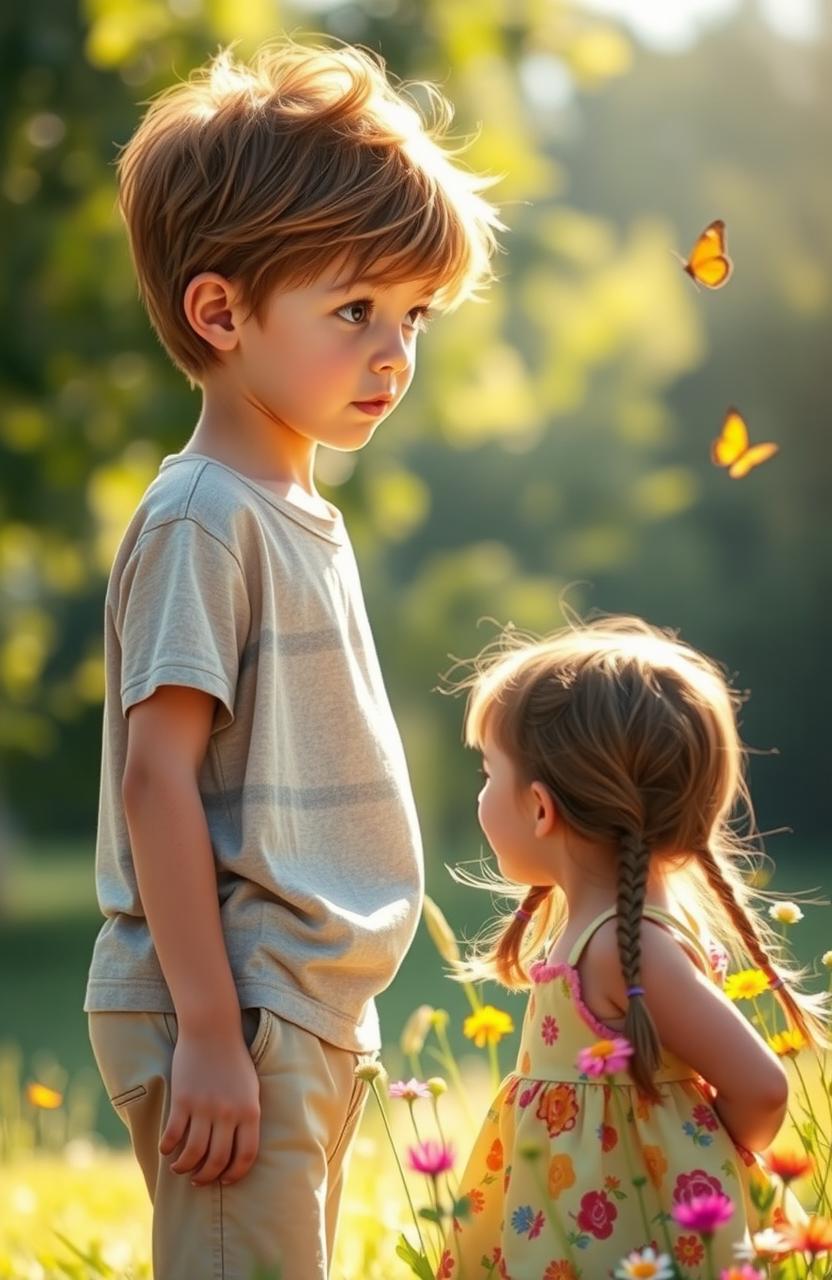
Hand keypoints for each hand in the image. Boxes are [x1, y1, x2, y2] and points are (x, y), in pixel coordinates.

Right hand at [159, 1022, 260, 1186]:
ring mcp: (204, 1107)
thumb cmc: (234, 1059)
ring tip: (180, 1169)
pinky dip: (168, 1148)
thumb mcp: (250, 1088)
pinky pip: (173, 1135)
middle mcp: (228, 1113)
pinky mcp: (183, 1100)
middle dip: (206, 1177)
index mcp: (250, 1111)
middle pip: (217, 1160)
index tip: (225, 1180)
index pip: (245, 1156)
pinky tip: (166, 1150)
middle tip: (198, 1181)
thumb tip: (237, 1149)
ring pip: (193, 1153)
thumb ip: (246, 1116)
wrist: (212, 1029)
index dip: (235, 1174)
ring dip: (184, 1167)